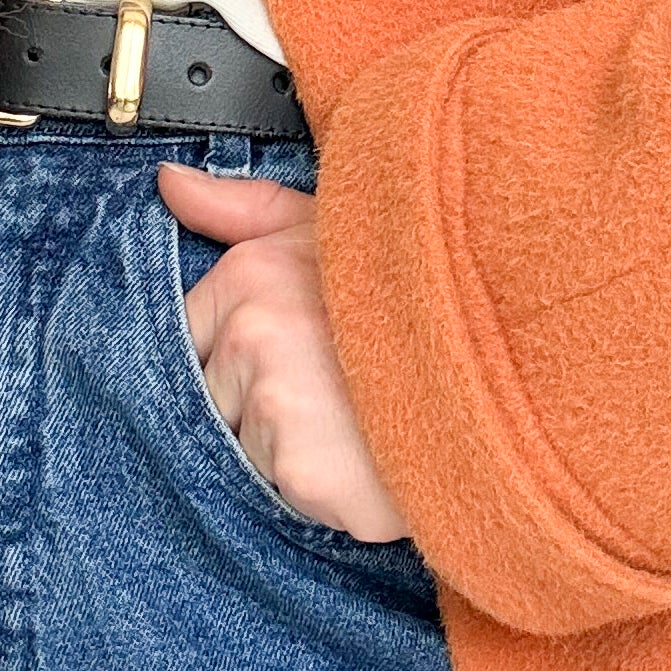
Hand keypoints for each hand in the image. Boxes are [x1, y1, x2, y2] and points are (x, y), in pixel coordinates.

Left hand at [157, 166, 410, 546]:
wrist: (499, 388)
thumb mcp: (334, 232)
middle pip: (209, 393)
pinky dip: (318, 486)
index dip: (238, 352)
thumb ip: (245, 209)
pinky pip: (279, 488)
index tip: (299, 352)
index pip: (190, 331)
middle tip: (333, 388)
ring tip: (355, 421)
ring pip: (240, 445)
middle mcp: (253, 334)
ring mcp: (275, 404)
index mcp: (252, 273)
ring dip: (286, 447)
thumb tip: (170, 183)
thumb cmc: (417, 306)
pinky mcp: (299, 470)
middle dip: (255, 401)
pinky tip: (364, 456)